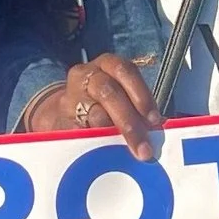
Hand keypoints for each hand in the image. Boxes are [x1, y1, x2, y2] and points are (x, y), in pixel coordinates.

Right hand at [20, 56, 161, 158]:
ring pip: (94, 114)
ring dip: (115, 135)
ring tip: (129, 152)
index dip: (141, 94)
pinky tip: (107, 154)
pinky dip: (96, 143)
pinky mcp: (59, 119)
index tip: (154, 120)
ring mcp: (70, 96)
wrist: (65, 112)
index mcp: (107, 64)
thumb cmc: (104, 103)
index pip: (125, 71)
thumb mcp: (121, 95)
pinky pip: (80, 133)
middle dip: (129, 122)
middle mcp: (86, 75)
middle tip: (144, 149)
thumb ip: (138, 108)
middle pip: (109, 93)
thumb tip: (159, 129)